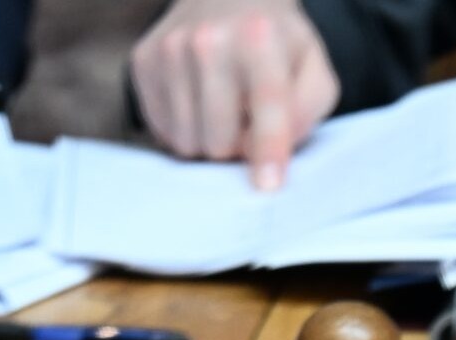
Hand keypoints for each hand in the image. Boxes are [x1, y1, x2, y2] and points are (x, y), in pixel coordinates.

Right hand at [130, 0, 340, 189]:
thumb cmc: (277, 44)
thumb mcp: (312, 67)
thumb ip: (308, 108)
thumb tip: (275, 151)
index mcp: (259, 37)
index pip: (266, 102)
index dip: (268, 148)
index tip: (268, 186)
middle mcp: (208, 40)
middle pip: (221, 140)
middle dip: (238, 149)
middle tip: (248, 126)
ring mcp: (169, 49)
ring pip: (187, 142)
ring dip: (210, 141)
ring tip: (224, 111)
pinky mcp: (143, 61)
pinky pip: (162, 130)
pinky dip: (185, 129)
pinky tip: (198, 103)